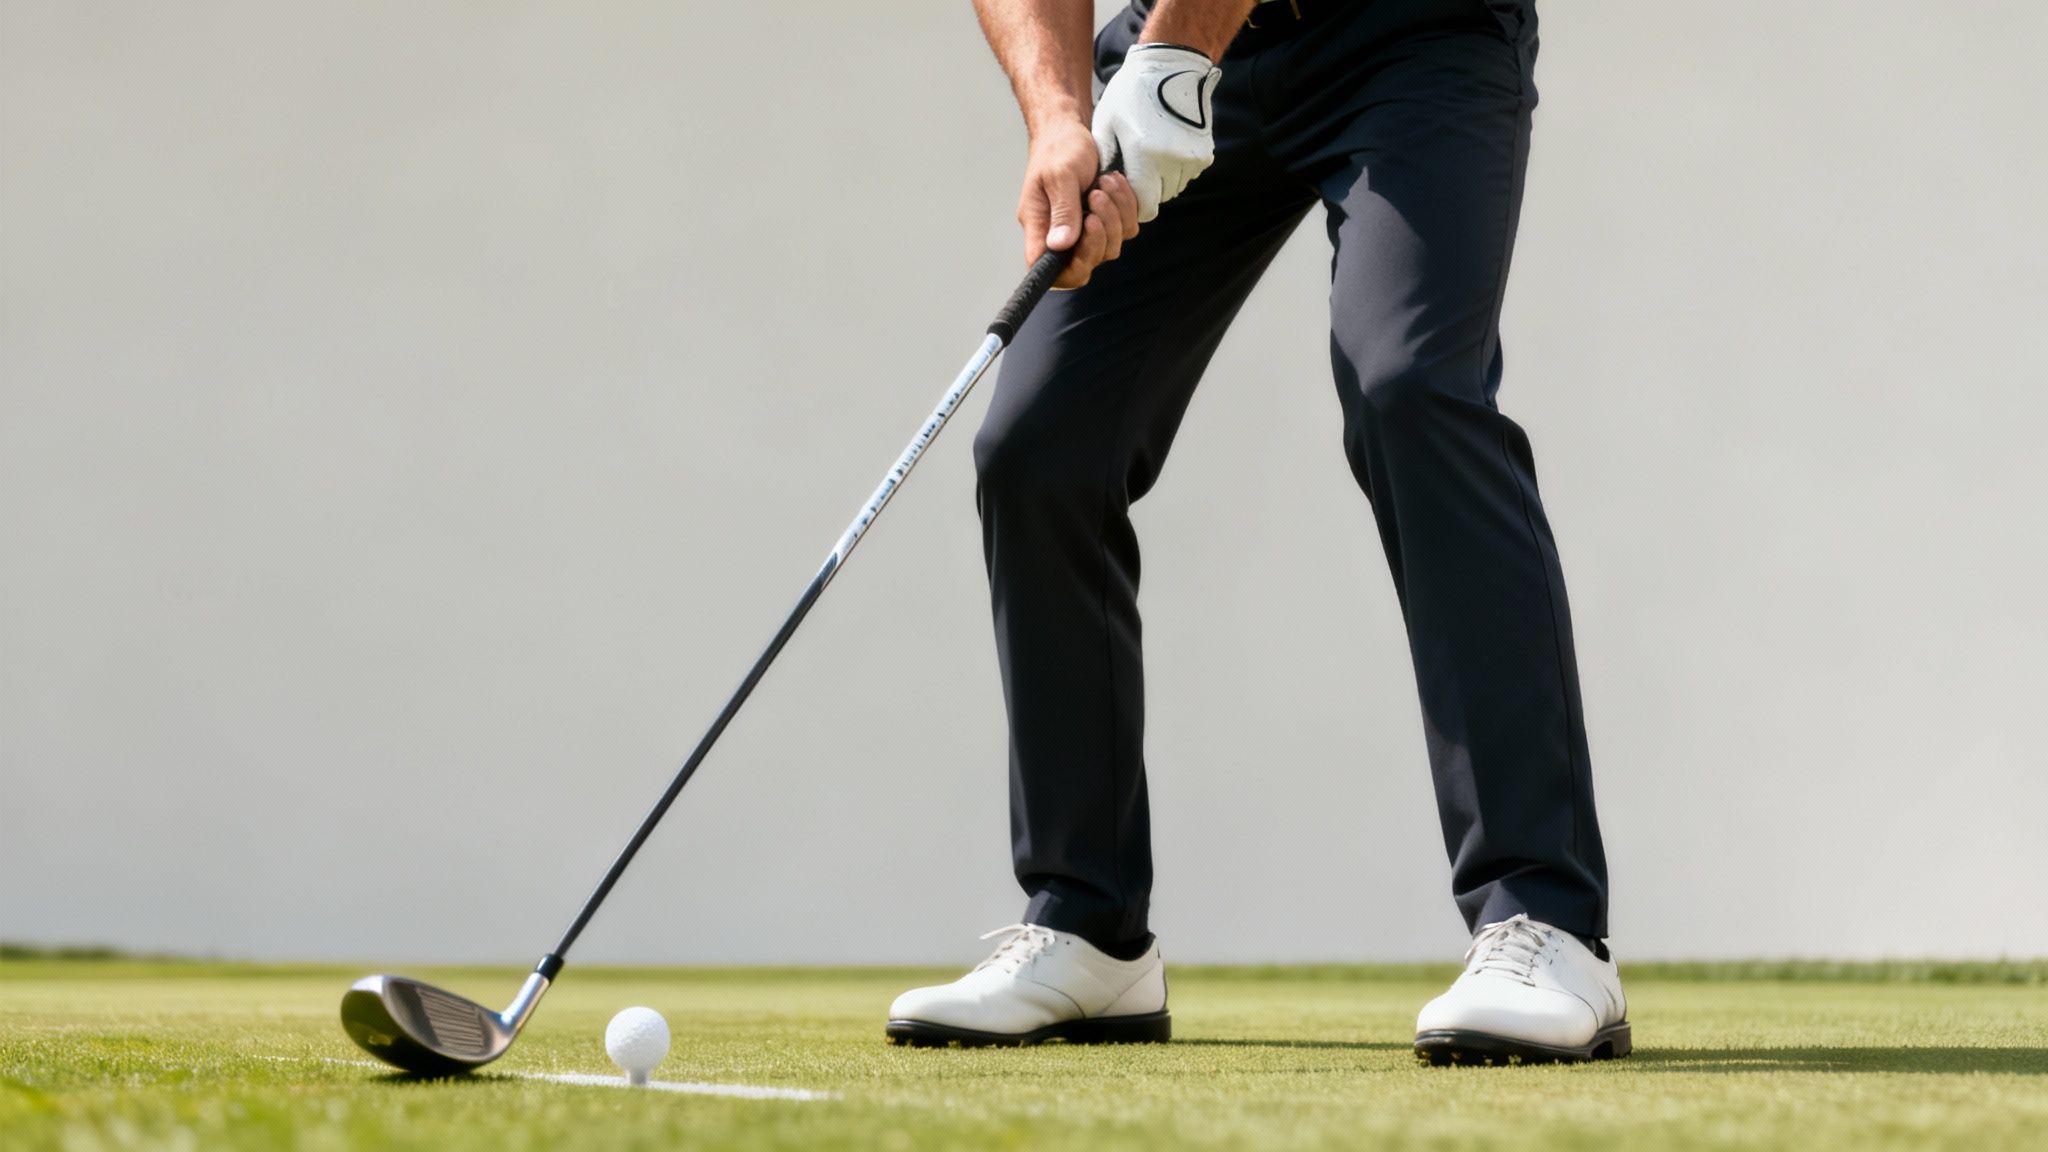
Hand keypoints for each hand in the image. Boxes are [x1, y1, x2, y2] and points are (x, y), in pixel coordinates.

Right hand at [1019, 118, 1141, 288]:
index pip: (1046, 270)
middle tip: (1096, 196)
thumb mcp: (1059, 176)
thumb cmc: (1058, 149)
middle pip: (1085, 264)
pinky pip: (1126, 230)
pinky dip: (1126, 207)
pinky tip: (1114, 183)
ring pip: (1110, 248)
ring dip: (1115, 215)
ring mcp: (1084, 232)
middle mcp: (1061, 236)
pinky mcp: (1106, 222)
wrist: (1071, 131)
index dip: (1069, 268)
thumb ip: (1062, 211)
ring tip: (1104, 183)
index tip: (1086, 230)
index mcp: (1039, 229)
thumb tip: (1059, 245)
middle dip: (1100, 232)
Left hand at [1092, 43, 1221, 221]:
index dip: (1131, 201)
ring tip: (1149, 152)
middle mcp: (1173, 162)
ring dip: (1161, 179)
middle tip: (1134, 164)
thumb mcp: (1106, 122)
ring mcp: (1192, 158)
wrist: (1170, 66)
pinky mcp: (1205, 151)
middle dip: (1145, 189)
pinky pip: (1187, 173)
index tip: (1123, 184)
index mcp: (1146, 158)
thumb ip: (1104, 160)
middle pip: (1159, 198)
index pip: (1144, 207)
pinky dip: (1176, 168)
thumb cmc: (1131, 93)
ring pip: (1174, 187)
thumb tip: (1101, 188)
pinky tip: (1164, 145)